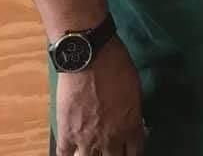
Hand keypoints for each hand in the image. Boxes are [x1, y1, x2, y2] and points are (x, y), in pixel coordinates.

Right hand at [55, 36, 144, 155]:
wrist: (90, 55)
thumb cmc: (116, 64)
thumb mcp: (135, 88)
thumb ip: (133, 111)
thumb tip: (132, 121)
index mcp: (130, 126)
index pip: (135, 152)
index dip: (132, 153)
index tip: (128, 150)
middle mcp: (110, 139)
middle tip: (110, 149)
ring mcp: (87, 139)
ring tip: (91, 151)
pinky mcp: (67, 134)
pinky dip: (69, 155)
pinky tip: (71, 152)